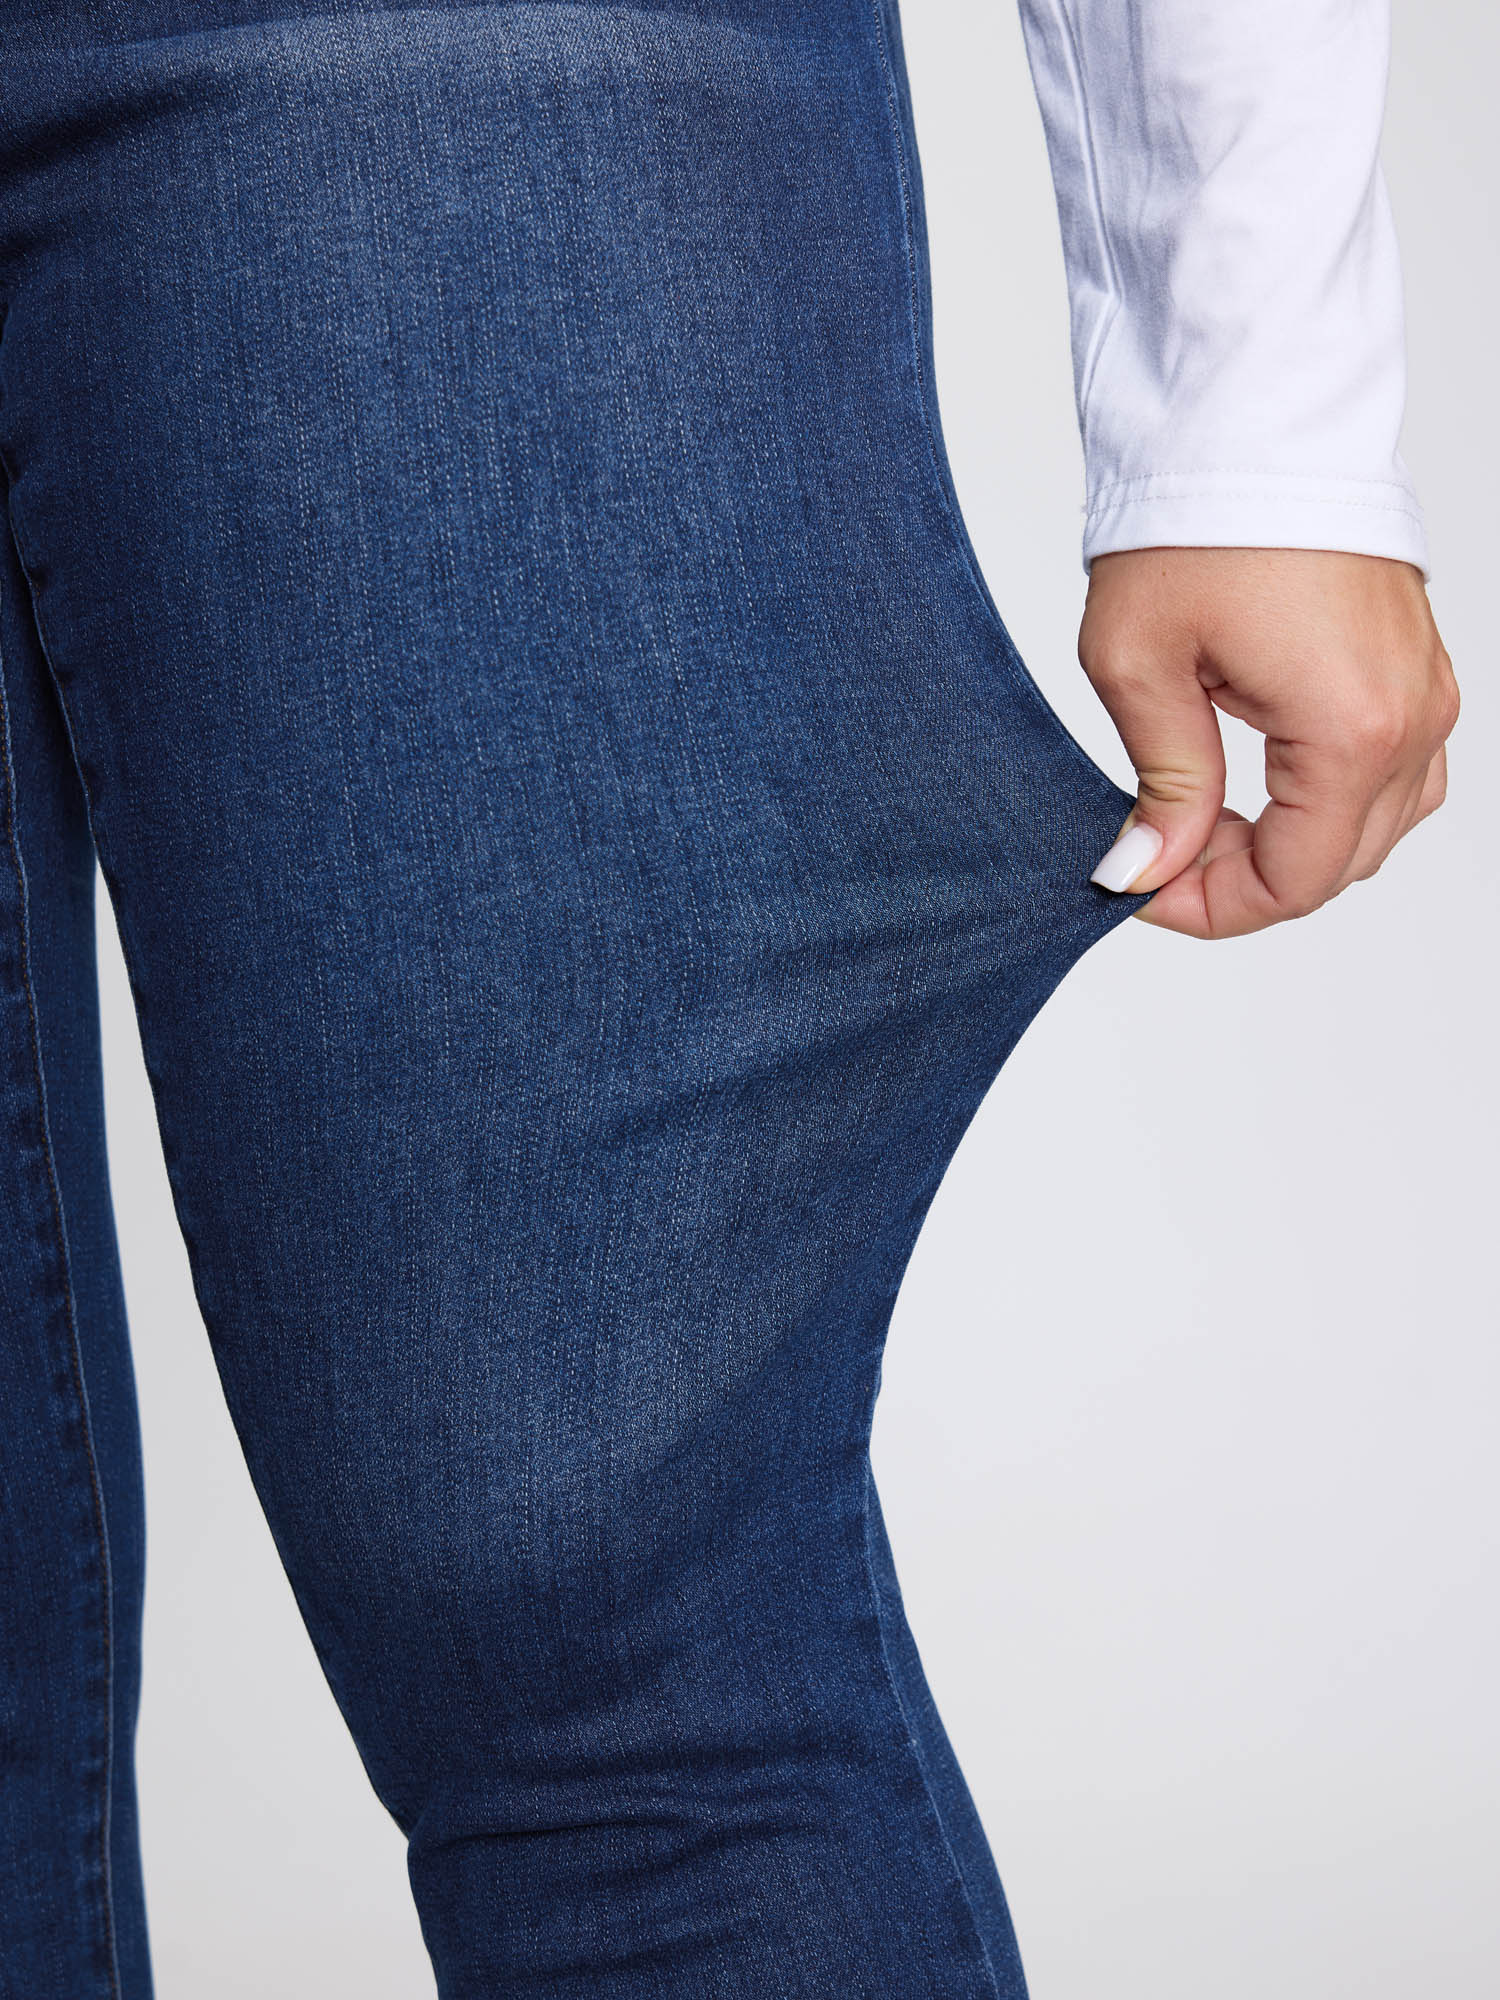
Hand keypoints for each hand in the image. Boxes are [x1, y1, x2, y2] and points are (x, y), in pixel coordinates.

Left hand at [1079, 548, 1458, 938]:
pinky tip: (1262, 787)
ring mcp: (1427, 691)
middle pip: (1338, 866)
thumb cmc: (1194, 523)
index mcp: (1352, 730)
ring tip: (1204, 821)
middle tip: (1159, 856)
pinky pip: (1396, 774)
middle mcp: (1411, 718)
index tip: (1138, 885)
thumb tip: (1146, 869)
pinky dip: (1333, 801)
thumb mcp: (1140, 667)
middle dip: (1244, 882)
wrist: (1252, 412)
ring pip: (1375, 828)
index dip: (1209, 907)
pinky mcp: (1419, 666)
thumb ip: (1161, 784)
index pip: (1293, 882)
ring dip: (1293, 847)